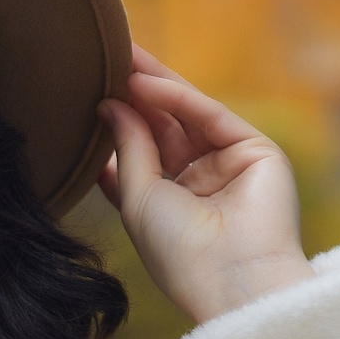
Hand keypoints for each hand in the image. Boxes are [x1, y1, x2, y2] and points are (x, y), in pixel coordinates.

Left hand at [98, 45, 313, 323]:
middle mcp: (198, 180)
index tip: (84, 89)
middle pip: (161, 125)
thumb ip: (127, 146)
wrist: (233, 282)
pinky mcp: (255, 151)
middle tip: (100, 56)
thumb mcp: (138, 198)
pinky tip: (145, 83)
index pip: (138, 149)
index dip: (114, 119)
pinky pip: (209, 115)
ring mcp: (228, 164)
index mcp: (168, 201)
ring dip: (151, 85)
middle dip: (132, 93)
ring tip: (118, 56)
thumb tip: (110, 102)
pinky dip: (177, 98)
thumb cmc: (179, 254)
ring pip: (185, 114)